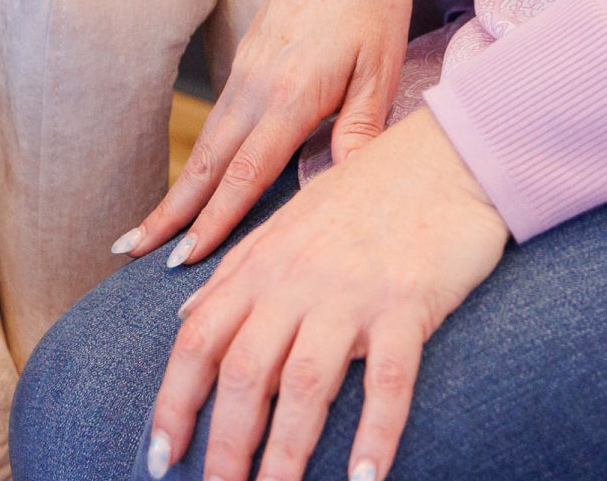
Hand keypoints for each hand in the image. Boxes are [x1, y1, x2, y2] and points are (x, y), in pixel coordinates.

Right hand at [117, 0, 412, 264]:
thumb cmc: (374, 1)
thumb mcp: (382, 67)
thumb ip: (360, 130)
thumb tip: (338, 191)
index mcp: (293, 92)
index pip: (246, 171)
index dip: (215, 220)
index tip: (184, 260)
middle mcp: (257, 84)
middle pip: (208, 162)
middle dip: (169, 212)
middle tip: (128, 253)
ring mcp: (247, 70)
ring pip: (207, 142)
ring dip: (177, 189)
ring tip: (145, 230)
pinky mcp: (248, 59)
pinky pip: (219, 120)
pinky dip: (200, 159)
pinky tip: (192, 183)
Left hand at [148, 108, 508, 480]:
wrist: (446, 155)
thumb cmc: (366, 194)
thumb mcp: (289, 223)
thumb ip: (236, 273)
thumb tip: (186, 321)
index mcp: (263, 263)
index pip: (199, 341)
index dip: (174, 404)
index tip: (161, 457)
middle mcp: (298, 279)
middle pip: (243, 372)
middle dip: (225, 447)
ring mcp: (353, 291)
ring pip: (304, 384)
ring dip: (286, 455)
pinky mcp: (407, 302)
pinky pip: (388, 379)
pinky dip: (375, 434)